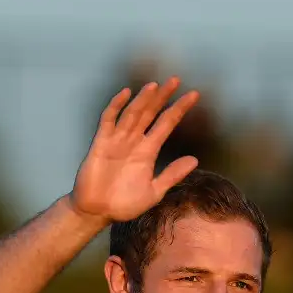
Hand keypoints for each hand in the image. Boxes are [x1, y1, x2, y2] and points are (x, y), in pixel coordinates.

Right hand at [70, 77, 199, 221]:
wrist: (97, 213)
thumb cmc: (124, 204)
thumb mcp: (154, 191)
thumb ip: (172, 175)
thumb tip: (195, 160)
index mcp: (148, 151)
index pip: (167, 124)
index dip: (179, 109)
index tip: (193, 95)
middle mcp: (134, 142)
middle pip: (150, 113)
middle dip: (163, 97)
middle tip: (175, 80)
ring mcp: (117, 140)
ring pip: (133, 114)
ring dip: (143, 99)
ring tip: (156, 85)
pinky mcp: (101, 143)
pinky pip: (109, 120)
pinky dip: (116, 106)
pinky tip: (126, 94)